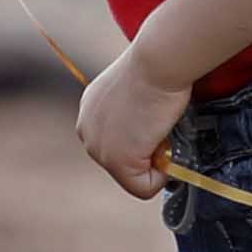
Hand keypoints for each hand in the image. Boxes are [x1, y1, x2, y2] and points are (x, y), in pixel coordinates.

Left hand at [75, 42, 188, 201]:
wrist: (155, 63)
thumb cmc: (155, 68)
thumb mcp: (136, 91)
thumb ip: (133, 116)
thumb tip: (152, 134)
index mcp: (90, 112)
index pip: (116, 143)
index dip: (143, 140)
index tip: (156, 121)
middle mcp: (87, 131)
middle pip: (123, 163)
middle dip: (148, 154)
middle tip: (162, 128)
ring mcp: (99, 149)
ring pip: (134, 179)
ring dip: (155, 163)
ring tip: (163, 132)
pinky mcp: (117, 162)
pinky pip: (144, 188)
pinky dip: (161, 176)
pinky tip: (164, 145)